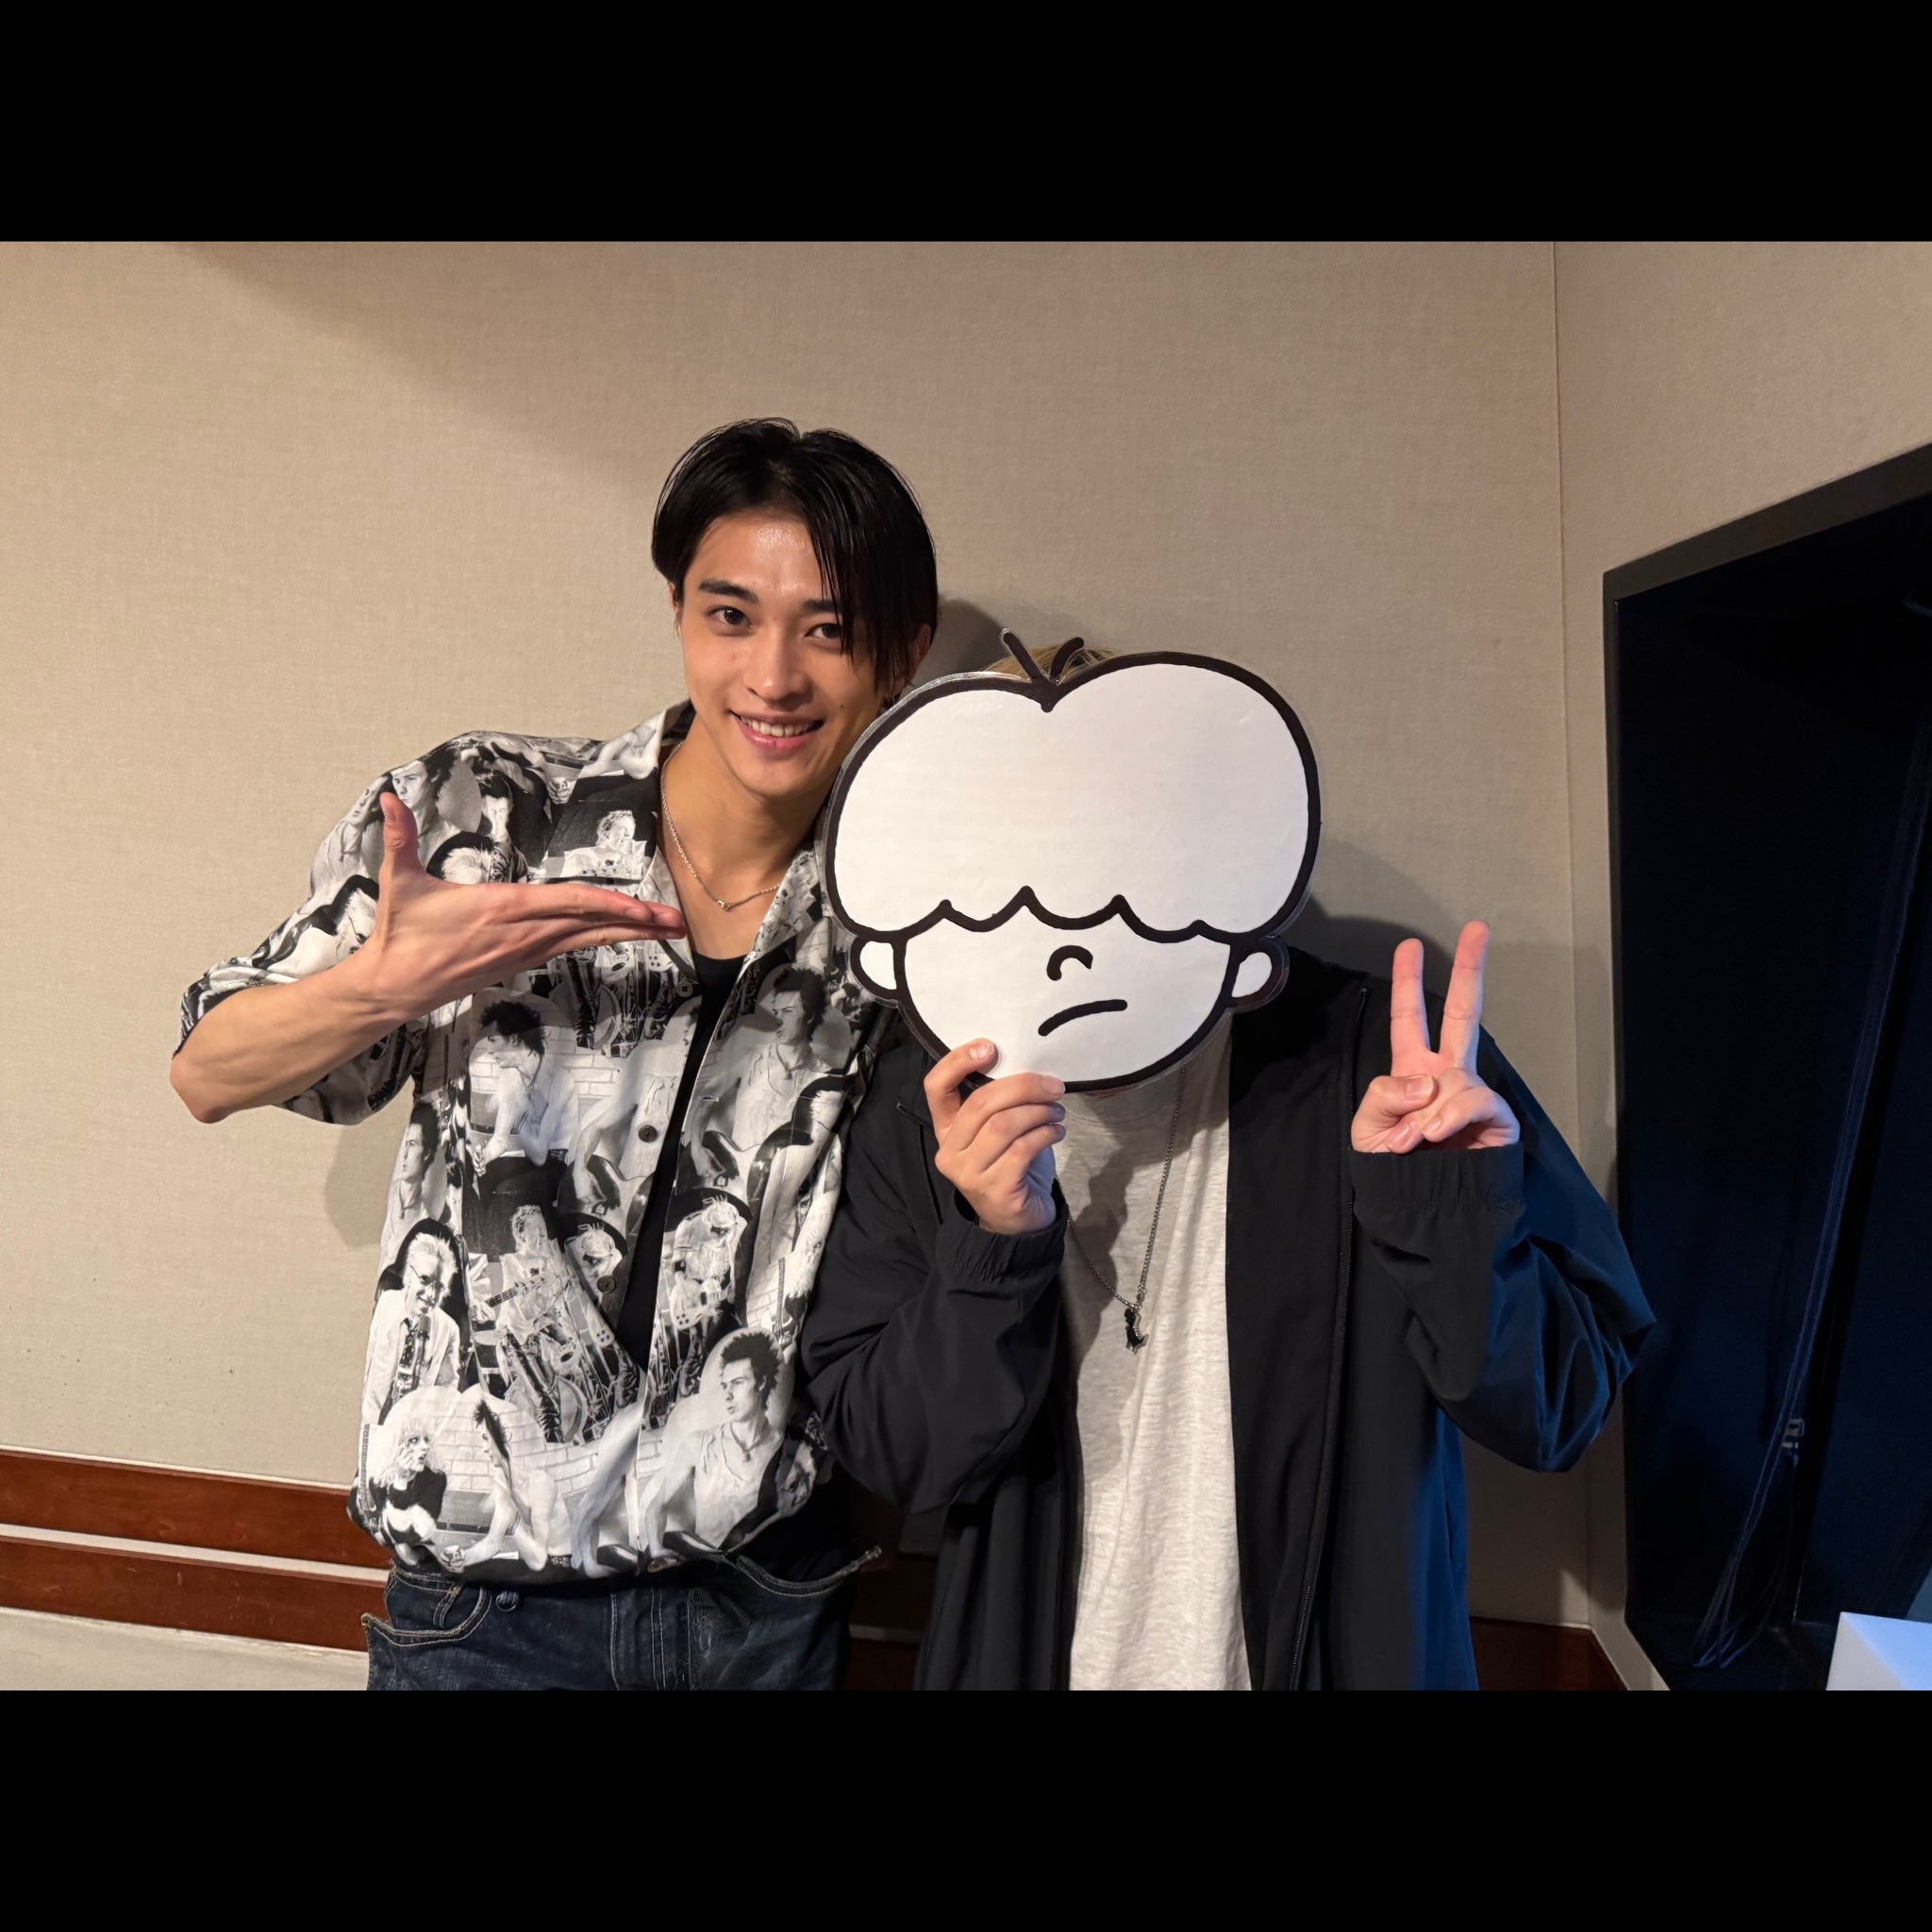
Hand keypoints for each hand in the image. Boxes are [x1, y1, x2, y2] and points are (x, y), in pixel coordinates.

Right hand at [348, 792, 686, 1019]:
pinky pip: (571, 947)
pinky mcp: (521, 961)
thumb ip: (399, 838)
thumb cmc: (402, 935)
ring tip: (666, 931)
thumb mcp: (399, 883)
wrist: (395, 987)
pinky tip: (623, 936)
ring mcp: (524, 950)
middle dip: (638, 924)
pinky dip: (601, 938)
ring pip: (586, 939)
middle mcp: (522, 932)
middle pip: (590, 925)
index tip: (641, 909)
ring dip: (628, 934)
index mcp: (501, 908)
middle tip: (679, 923)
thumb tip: (390, 799)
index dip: (608, 906)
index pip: (566, 904)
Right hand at [925, 1041, 1064, 1235]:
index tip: (990, 1047)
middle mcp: (950, 1151)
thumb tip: (1031, 1068)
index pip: (936, 1087)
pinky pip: (1021, 1150)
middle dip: (1023, 1087)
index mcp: (946, 1129)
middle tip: (1053, 1086)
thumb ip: (1001, 1103)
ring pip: (1003, 1126)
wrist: (1019, 1222)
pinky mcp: (994, 1190)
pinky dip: (1045, 1134)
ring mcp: (969, 1173)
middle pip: (981, 1104)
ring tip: (1057, 1111)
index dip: (958, 1061)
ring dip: (1038, 1111)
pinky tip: (1057, 1131)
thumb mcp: (999, 1131)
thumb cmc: (1012, 1166)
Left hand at [1351, 921, 1519, 1153]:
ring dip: (1424, 1115)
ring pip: (1452, 1078)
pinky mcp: (1497, 1119)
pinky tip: (1434, 1137)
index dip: (1407, 985)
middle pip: (1461, 1014)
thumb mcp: (1368, 1131)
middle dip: (1469, 971)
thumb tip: (1427, 1081)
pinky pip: (1472, 1101)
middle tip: (1477, 928)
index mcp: (1412, 1072)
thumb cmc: (1394, 1174)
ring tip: (1409, 1144)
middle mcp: (1446, 1076)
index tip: (1408, 946)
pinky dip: (1447, 1118)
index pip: (1409, 1020)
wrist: (1426, 1216)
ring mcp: (1472, 1095)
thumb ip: (1384, 1096)